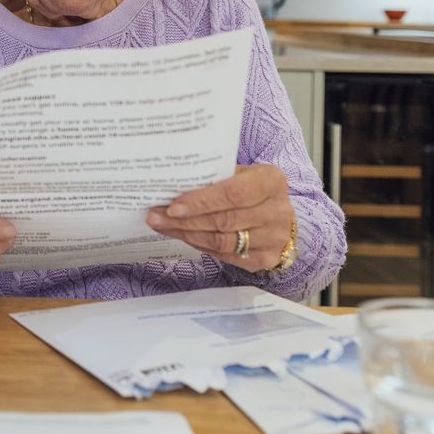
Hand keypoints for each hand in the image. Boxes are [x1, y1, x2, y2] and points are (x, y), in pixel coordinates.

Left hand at [145, 164, 294, 272]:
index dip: (201, 202)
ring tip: (162, 226)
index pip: (233, 194)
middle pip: (224, 220)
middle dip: (185, 220)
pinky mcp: (266, 259)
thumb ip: (212, 179)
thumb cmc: (250, 188)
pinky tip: (183, 236)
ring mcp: (274, 238)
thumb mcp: (238, 174)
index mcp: (271, 182)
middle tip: (155, 217)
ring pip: (222, 241)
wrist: (276, 213)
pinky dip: (200, 245)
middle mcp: (278, 211)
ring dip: (187, 234)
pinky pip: (225, 255)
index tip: (172, 206)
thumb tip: (168, 188)